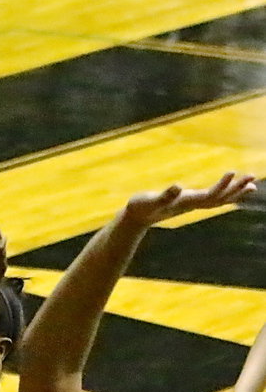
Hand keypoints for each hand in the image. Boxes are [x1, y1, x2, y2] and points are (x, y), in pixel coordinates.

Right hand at [123, 172, 256, 227]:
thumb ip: (163, 196)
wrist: (137, 218)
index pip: (209, 195)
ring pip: (219, 200)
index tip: (232, 173)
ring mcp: (193, 205)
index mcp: (186, 202)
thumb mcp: (150, 200)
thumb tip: (176, 187)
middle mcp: (193, 204)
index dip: (221, 185)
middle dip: (236, 189)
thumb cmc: (141, 208)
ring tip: (253, 185)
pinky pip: (214, 198)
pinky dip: (227, 193)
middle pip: (220, 199)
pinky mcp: (190, 202)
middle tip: (253, 178)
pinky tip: (234, 188)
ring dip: (236, 192)